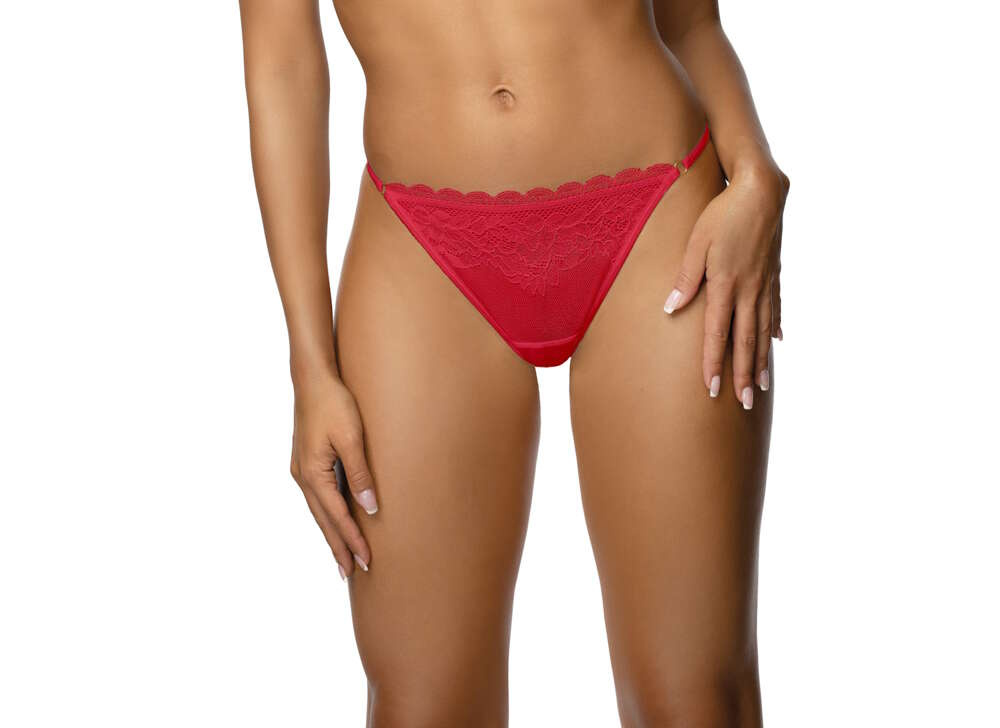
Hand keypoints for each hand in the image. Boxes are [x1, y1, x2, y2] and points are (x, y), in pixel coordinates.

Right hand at [290, 371, 376, 579]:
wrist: (312, 378)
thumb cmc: (335, 403)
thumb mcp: (352, 438)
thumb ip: (361, 474)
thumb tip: (370, 507)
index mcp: (312, 474)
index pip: (336, 517)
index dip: (352, 540)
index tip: (365, 562)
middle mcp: (302, 477)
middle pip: (323, 521)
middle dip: (338, 547)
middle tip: (352, 574)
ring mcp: (301, 470)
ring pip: (318, 512)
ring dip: (331, 534)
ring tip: (342, 557)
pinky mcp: (305, 462)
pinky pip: (318, 498)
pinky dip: (327, 516)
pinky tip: (334, 522)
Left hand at [663, 159, 788, 408]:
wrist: (763, 190)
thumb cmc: (723, 213)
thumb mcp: (697, 242)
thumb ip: (686, 277)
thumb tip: (671, 308)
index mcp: (727, 285)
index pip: (717, 334)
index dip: (713, 363)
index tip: (711, 389)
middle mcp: (750, 290)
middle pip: (745, 342)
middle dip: (742, 375)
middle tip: (746, 404)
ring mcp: (765, 284)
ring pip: (763, 331)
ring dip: (761, 361)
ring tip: (761, 386)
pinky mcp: (774, 274)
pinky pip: (775, 309)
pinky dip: (774, 329)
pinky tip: (777, 343)